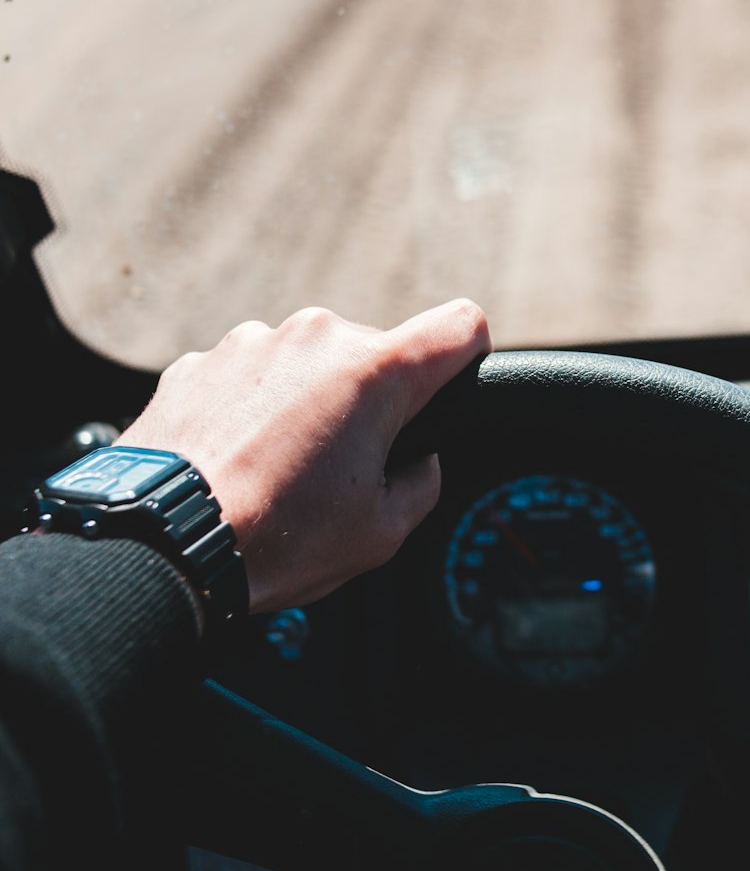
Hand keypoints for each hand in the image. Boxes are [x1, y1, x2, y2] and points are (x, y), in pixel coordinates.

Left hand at [116, 300, 490, 613]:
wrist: (161, 545)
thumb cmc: (274, 540)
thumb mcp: (382, 533)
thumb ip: (421, 481)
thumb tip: (416, 463)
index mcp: (374, 373)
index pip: (460, 325)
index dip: (466, 356)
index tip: (449, 385)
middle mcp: (314, 339)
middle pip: (371, 357)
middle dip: (366, 405)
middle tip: (338, 472)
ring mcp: (250, 345)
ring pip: (305, 367)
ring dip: (303, 406)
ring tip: (274, 474)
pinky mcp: (200, 363)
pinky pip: (247, 380)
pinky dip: (249, 413)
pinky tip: (233, 464)